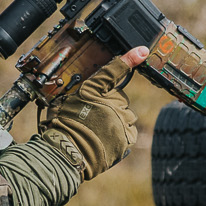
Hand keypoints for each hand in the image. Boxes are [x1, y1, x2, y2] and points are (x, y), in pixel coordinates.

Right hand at [41, 45, 147, 179]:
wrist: (68, 154)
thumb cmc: (62, 129)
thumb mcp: (65, 103)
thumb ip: (84, 96)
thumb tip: (96, 98)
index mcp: (93, 90)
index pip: (113, 70)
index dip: (129, 58)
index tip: (143, 51)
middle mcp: (110, 102)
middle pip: (119, 100)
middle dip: (110, 107)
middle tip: (94, 120)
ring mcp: (121, 119)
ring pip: (126, 116)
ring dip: (116, 121)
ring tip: (99, 132)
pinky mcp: (127, 136)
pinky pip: (129, 132)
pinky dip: (121, 135)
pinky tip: (106, 140)